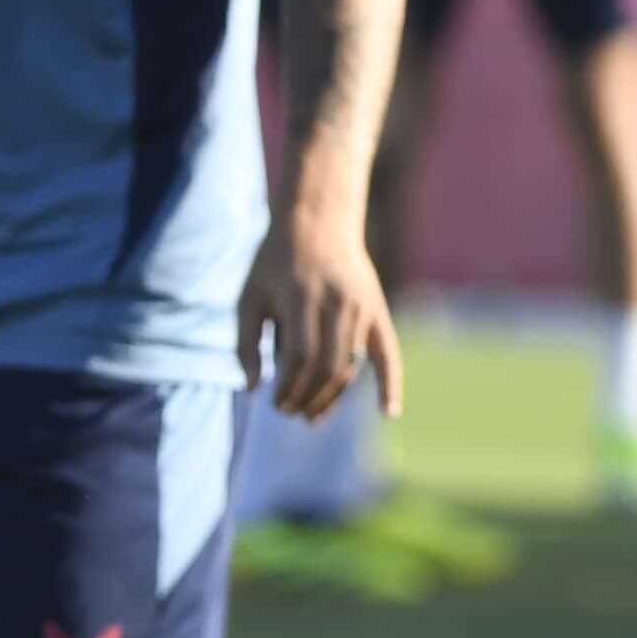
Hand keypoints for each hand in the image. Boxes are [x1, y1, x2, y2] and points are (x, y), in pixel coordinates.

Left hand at [237, 213, 401, 422]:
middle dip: (308, 397)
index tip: (274, 403)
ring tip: (312, 416)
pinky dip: (391, 383)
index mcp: (301, 297)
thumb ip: (246, 341)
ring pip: (351, 365)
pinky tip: (388, 413)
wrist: (318, 221)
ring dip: (332, 397)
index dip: (288, 387)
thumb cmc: (275, 261)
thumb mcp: (250, 294)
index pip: (299, 356)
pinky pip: (389, 353)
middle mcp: (336, 303)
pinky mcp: (377, 311)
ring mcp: (362, 307)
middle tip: (289, 412)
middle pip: (327, 366)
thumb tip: (252, 388)